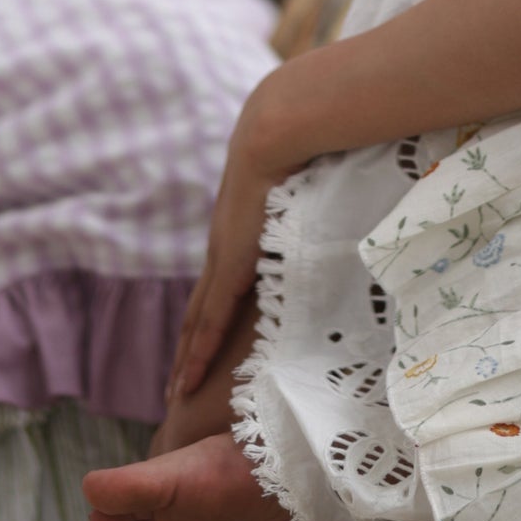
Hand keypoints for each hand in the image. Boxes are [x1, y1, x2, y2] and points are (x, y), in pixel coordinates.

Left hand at [169, 75, 288, 401]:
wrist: (280, 127)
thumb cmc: (304, 149)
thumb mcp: (311, 191)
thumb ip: (320, 210)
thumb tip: (346, 212)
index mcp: (240, 233)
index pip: (219, 288)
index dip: (208, 321)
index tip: (200, 350)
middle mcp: (224, 248)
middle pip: (199, 312)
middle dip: (188, 350)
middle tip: (177, 387)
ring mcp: (222, 257)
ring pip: (197, 323)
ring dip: (185, 360)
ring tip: (175, 393)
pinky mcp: (230, 264)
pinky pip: (210, 319)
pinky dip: (198, 352)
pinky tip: (185, 380)